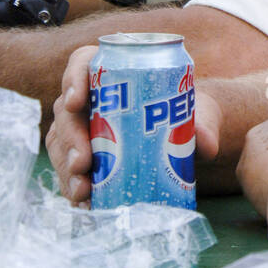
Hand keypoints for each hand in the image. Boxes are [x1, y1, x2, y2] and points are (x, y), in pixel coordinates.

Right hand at [46, 46, 222, 203]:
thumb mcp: (199, 110)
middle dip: (70, 138)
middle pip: (67, 111)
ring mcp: (83, 127)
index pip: (83, 63)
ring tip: (83, 191)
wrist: (187, 135)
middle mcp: (91, 97)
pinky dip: (73, 187)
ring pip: (61, 143)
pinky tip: (85, 204)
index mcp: (113, 71)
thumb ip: (206, 122)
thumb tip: (206, 144)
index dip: (73, 78)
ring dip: (67, 169)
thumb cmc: (185, 110)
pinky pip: (69, 169)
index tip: (76, 102)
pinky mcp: (85, 155)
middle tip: (84, 162)